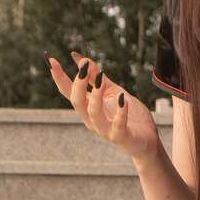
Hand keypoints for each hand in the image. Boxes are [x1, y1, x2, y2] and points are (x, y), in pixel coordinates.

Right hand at [47, 51, 161, 162]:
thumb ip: (98, 79)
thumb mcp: (113, 92)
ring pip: (94, 114)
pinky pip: (117, 126)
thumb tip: (82, 59)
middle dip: (78, 85)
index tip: (51, 59)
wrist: (147, 139)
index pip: (69, 92)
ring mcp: (106, 130)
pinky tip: (122, 100)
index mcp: (88, 107)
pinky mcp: (121, 137)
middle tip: (83, 68)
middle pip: (77, 102)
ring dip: (96, 97)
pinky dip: (119, 113)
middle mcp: (92, 120)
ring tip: (102, 81)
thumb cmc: (129, 115)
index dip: (59, 77)